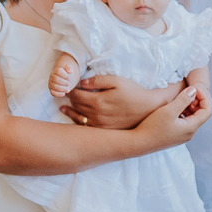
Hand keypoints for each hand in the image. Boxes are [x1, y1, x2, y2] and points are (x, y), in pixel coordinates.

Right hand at [49, 59, 78, 96]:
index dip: (65, 75)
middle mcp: (52, 76)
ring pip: (55, 86)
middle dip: (64, 82)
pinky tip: (64, 93)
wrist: (65, 80)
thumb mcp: (69, 70)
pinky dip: (59, 94)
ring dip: (63, 88)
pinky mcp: (51, 90)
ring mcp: (50, 84)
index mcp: (56, 70)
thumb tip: (70, 71)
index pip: (58, 71)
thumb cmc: (67, 75)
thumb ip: (69, 67)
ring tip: (68, 89)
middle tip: (69, 84)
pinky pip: (53, 93)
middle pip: (56, 79)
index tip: (69, 78)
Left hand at [61, 75, 178, 128]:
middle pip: (77, 106)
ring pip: (79, 117)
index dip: (70, 90)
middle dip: (70, 99)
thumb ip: (98, 81)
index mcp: (98, 102)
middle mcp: (97, 115)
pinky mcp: (104, 130)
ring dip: (70, 111)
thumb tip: (82, 83)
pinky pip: (87, 127)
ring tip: (64, 106)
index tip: (68, 85)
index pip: (76, 95)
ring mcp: (100, 124)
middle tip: (67, 93)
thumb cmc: (133, 92)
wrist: (147, 109)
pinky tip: (75, 117)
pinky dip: (78, 121)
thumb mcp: (117, 81)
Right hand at [134, 86, 211, 149]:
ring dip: (191, 105)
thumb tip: (194, 90)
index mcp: (191, 128)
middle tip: (189, 90)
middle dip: (199, 100)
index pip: (208, 110)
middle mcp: (189, 133)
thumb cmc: (152, 127)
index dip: (204, 97)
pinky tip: (175, 105)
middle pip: (202, 113)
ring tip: (182, 96)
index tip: (194, 88)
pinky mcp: (175, 134)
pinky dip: (184, 111)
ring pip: (194, 117)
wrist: (138, 143)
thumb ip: (183, 99)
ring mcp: (182, 135)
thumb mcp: (168, 110)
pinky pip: (186, 120)